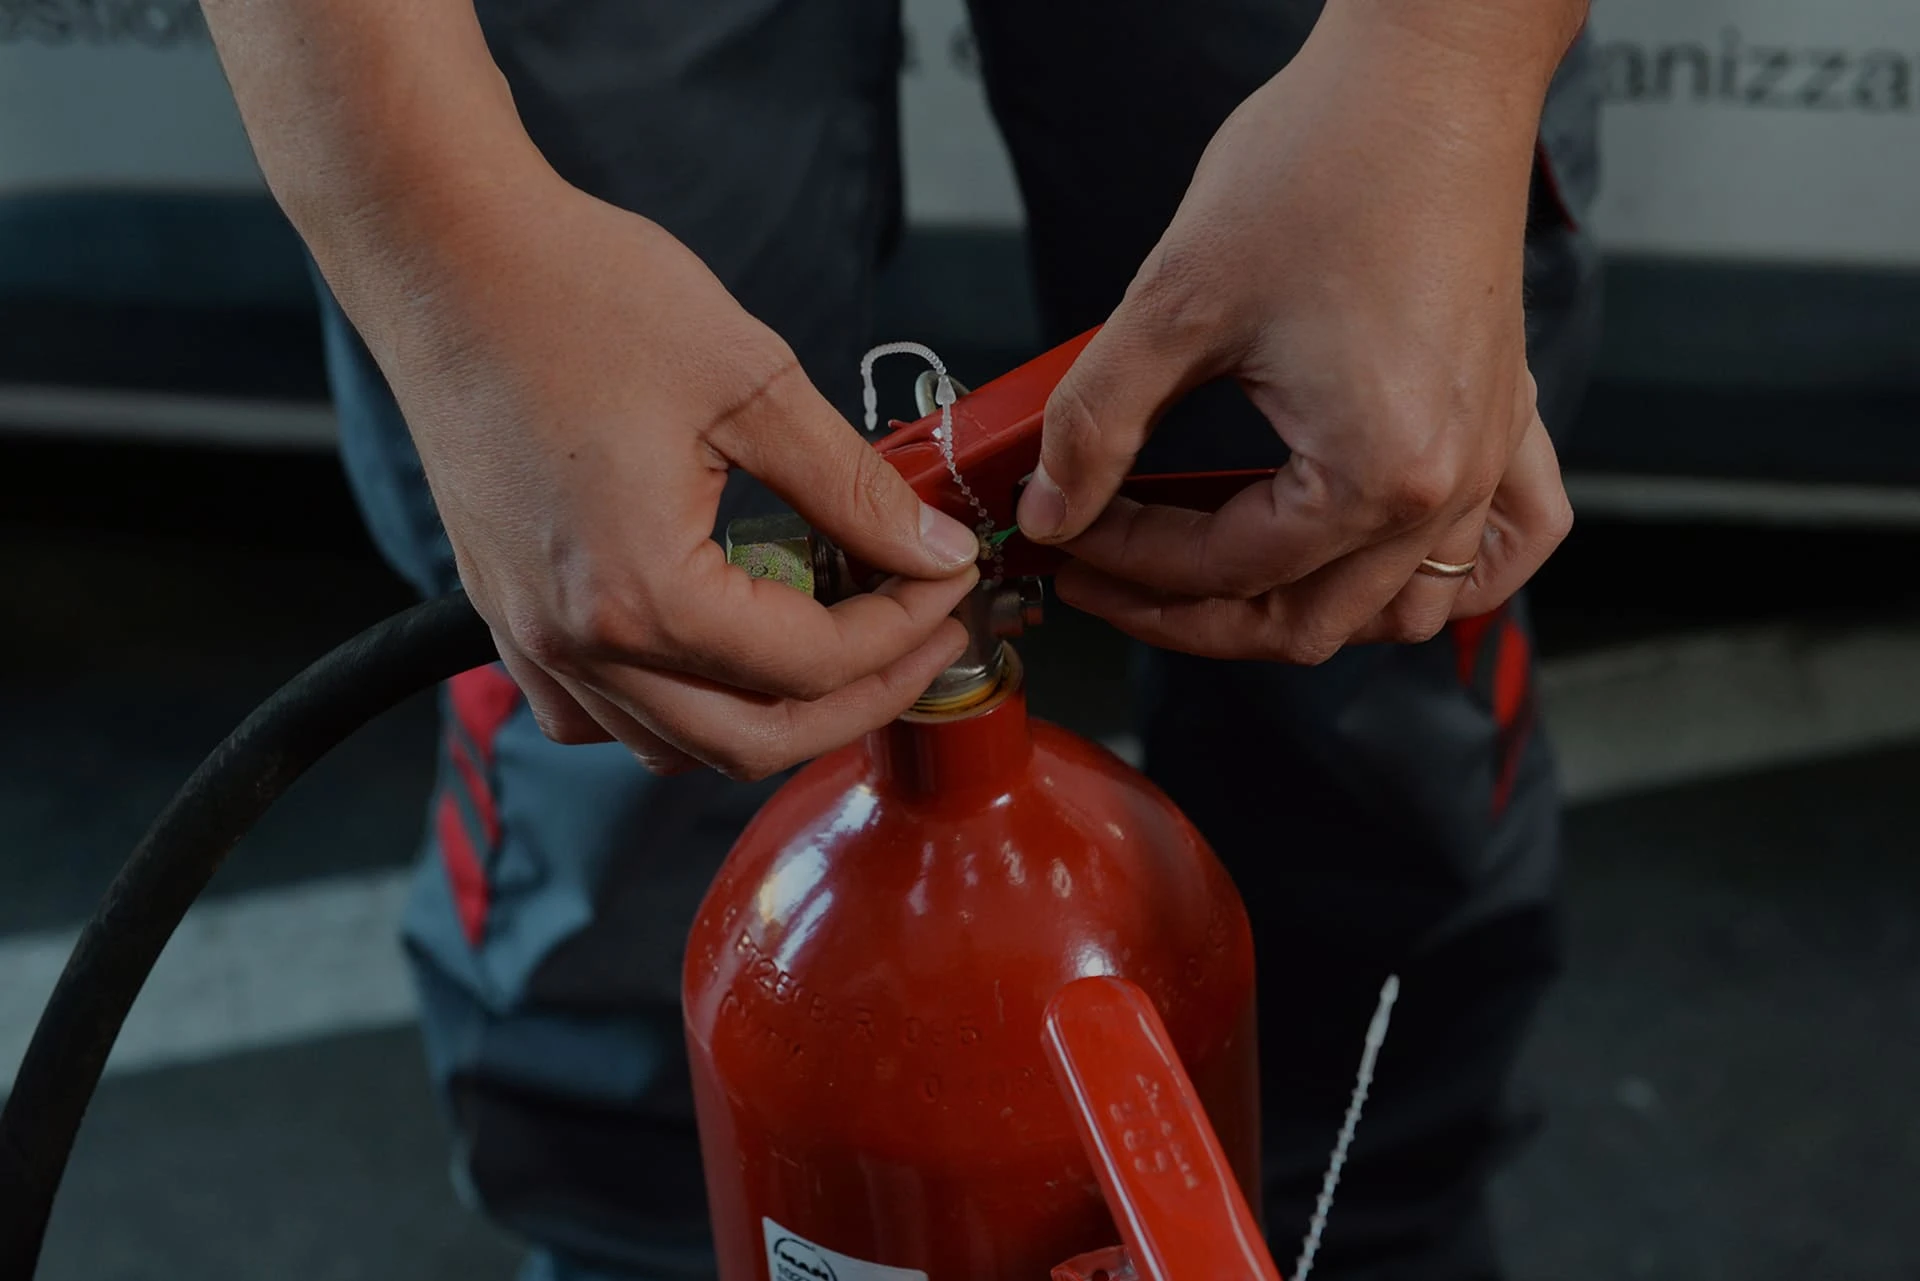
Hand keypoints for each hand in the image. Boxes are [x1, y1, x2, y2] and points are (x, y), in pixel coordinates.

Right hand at [328, 174, 979, 776]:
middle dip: (861, 698)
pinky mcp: (510, 613)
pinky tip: (726, 650)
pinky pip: (603, 715)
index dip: (905, 629)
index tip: (949, 578)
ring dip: (773, 714)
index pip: (812, 664)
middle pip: (754, 743)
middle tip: (924, 638)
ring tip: (841, 643)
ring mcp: (533, 637)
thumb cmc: (578, 293)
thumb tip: (932, 549)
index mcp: (642, 593)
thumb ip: (852, 486)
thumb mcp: (751, 380)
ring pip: (678, 745)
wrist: (444, 252)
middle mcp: (578, 641)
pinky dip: (679, 708)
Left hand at [1016, 2, 1576, 662]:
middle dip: (1191, 613)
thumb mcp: (1174, 304)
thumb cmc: (1321, 162)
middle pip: (1307, 623)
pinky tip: (1379, 566)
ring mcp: (1490, 457)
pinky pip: (1506, 546)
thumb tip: (1053, 505)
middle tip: (1107, 572)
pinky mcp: (1507, 418)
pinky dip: (1443, 579)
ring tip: (1208, 575)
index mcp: (1377, 471)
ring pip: (1396, 609)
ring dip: (1299, 611)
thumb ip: (1098, 422)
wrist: (1426, 73)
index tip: (1066, 534)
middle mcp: (1449, 485)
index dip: (1126, 561)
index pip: (1227, 571)